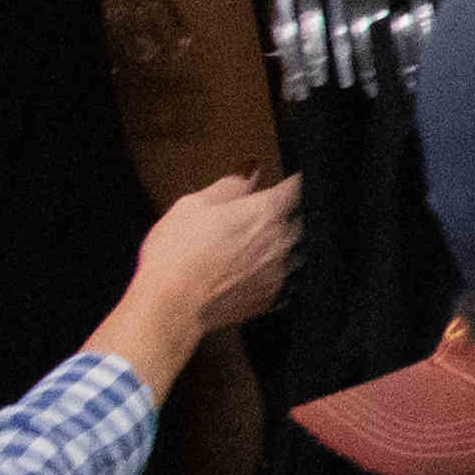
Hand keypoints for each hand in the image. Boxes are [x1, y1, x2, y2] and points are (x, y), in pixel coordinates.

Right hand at [101, 171, 298, 369]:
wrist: (171, 304)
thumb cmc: (176, 251)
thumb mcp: (193, 206)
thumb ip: (230, 186)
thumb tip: (251, 169)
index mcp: (265, 212)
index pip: (298, 187)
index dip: (297, 182)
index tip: (292, 181)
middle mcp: (282, 241)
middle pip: (303, 220)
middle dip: (291, 214)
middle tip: (273, 213)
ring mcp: (280, 272)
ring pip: (298, 252)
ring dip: (287, 245)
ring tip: (264, 244)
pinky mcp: (272, 297)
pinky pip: (286, 281)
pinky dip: (278, 273)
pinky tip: (259, 272)